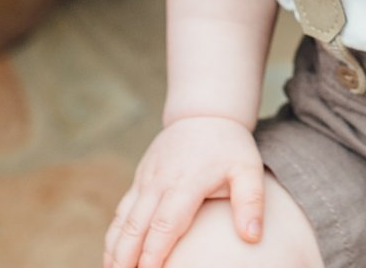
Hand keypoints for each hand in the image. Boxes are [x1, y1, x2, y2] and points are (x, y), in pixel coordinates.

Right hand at [104, 115, 265, 267]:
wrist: (205, 113)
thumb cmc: (230, 145)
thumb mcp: (248, 169)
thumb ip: (251, 203)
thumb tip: (253, 237)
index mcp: (186, 183)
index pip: (165, 224)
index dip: (154, 252)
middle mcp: (160, 182)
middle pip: (136, 227)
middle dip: (126, 257)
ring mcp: (146, 180)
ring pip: (123, 220)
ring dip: (114, 249)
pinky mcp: (139, 179)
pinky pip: (122, 210)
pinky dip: (114, 234)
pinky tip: (112, 254)